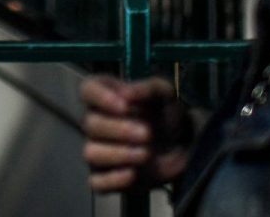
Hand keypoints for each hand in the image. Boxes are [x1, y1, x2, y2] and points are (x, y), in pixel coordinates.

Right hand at [80, 75, 193, 192]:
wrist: (181, 145)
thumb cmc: (166, 114)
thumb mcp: (165, 94)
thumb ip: (148, 88)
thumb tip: (127, 94)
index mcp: (106, 96)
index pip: (88, 90)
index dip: (101, 97)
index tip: (125, 106)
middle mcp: (97, 121)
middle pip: (90, 124)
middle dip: (119, 130)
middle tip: (147, 133)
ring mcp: (99, 150)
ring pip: (90, 153)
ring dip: (117, 154)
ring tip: (145, 154)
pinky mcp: (106, 176)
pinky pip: (97, 182)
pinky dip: (112, 180)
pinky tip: (133, 173)